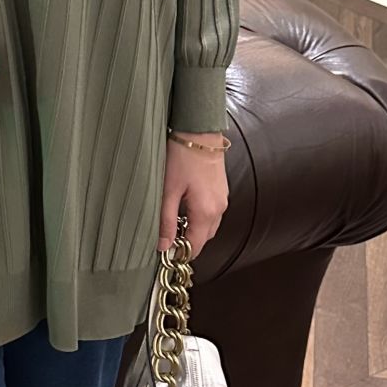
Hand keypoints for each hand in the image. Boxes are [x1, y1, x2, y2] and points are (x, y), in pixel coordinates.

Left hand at [158, 136, 228, 255]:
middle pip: (204, 238)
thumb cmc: (182, 156)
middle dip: (188, 243)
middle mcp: (219, 208)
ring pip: (209, 226)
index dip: (181, 254)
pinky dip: (199, 218)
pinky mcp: (221, 189)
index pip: (196, 246)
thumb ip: (166, 221)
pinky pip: (212, 212)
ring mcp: (222, 198)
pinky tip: (184, 209)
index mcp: (206, 212)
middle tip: (167, 241)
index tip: (166, 255)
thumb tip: (164, 245)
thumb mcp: (168, 191)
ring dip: (194, 230)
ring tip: (173, 225)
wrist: (199, 131)